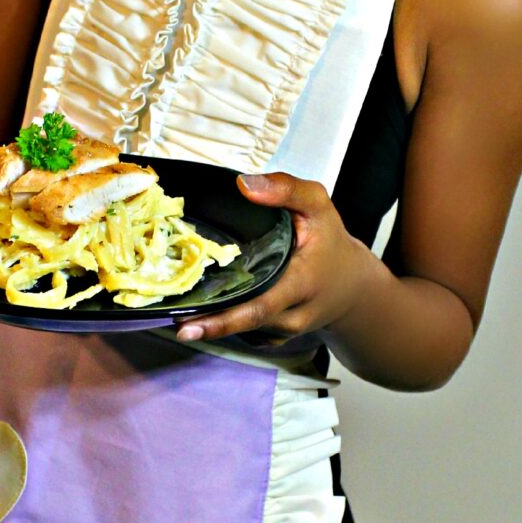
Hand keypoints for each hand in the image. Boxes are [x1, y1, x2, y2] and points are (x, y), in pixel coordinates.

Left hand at [175, 171, 373, 346]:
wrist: (352, 285)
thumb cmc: (330, 242)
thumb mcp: (319, 206)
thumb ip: (287, 190)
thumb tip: (244, 185)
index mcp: (301, 284)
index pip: (258, 308)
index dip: (222, 319)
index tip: (185, 324)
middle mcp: (291, 316)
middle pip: (242, 324)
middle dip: (204, 323)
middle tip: (168, 317)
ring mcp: (282, 332)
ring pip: (240, 329)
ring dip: (210, 319)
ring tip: (178, 306)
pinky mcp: (273, 338)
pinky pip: (244, 334)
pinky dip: (224, 323)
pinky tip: (205, 308)